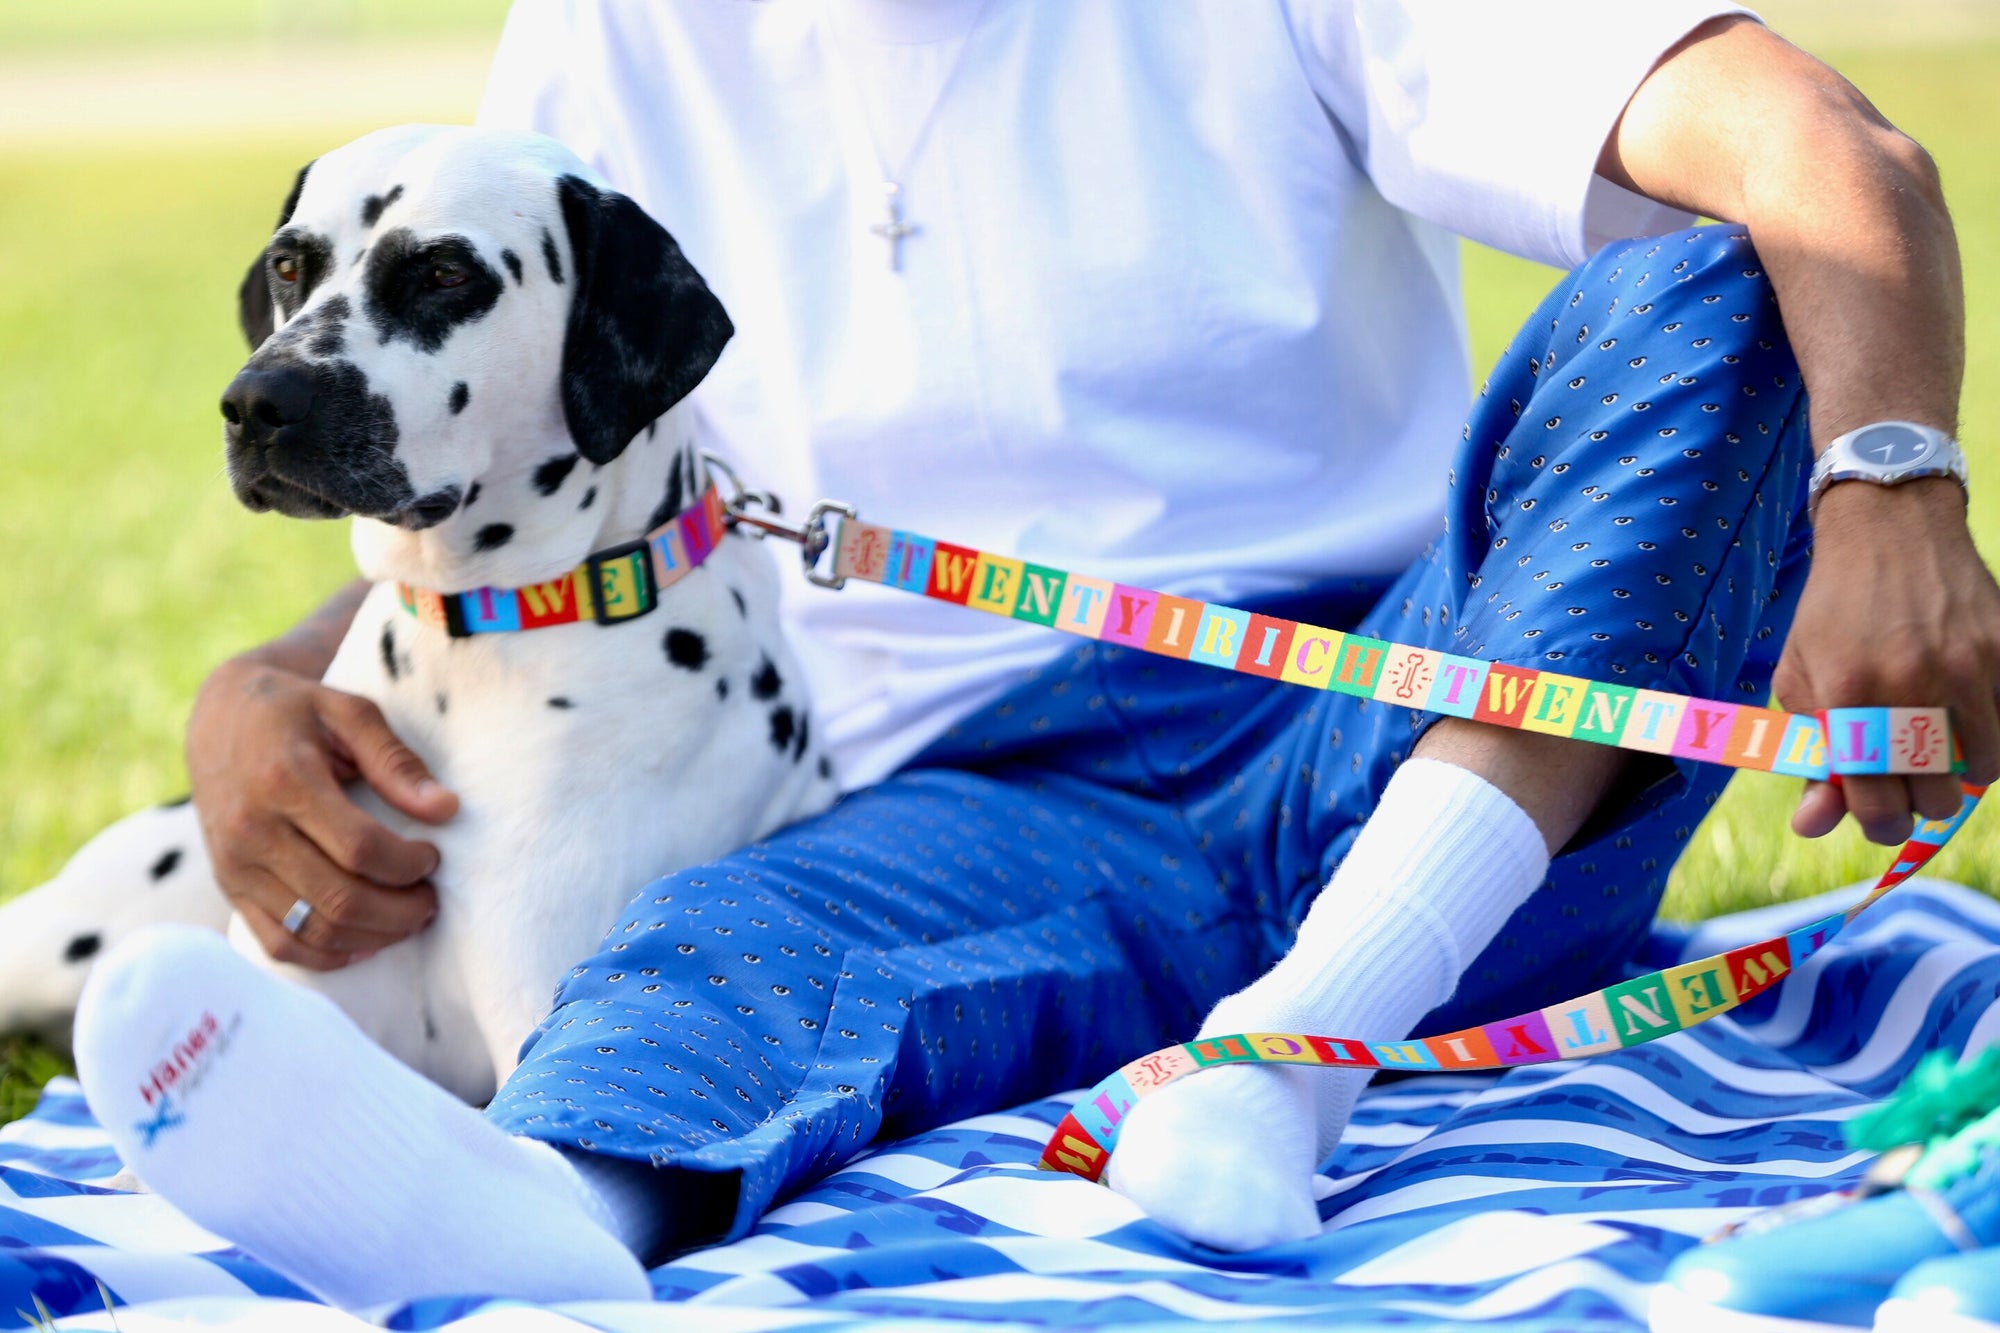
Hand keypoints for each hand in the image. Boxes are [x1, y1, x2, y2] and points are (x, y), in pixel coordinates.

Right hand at [187, 655, 457, 968]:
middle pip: (339, 898)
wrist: (219, 717)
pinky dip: (326, 955)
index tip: (433, 856)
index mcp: (283, 781)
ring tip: (409, 918)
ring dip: (373, 936)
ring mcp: (235, 865)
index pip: (359, 848)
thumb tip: (446, 809)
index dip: (408, 864)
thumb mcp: (350, 712)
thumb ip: (396, 761)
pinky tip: (365, 942)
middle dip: (401, 910)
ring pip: (312, 930)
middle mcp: (251, 830)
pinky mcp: (229, 887)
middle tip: (432, 899)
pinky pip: (278, 944)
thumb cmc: (297, 710)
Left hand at [1774, 478, 1999, 844]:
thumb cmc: (1834, 613)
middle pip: (1936, 798)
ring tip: (1937, 748)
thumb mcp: (1802, 679)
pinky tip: (1966, 715)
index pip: (1877, 802)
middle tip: (1908, 779)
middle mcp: (1911, 683)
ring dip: (1961, 773)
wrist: (1889, 530)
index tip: (1879, 818)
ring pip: (1985, 770)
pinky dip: (1993, 734)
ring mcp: (1967, 667)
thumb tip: (1814, 825)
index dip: (1878, 824)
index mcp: (1849, 695)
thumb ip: (1812, 757)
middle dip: (1920, 801)